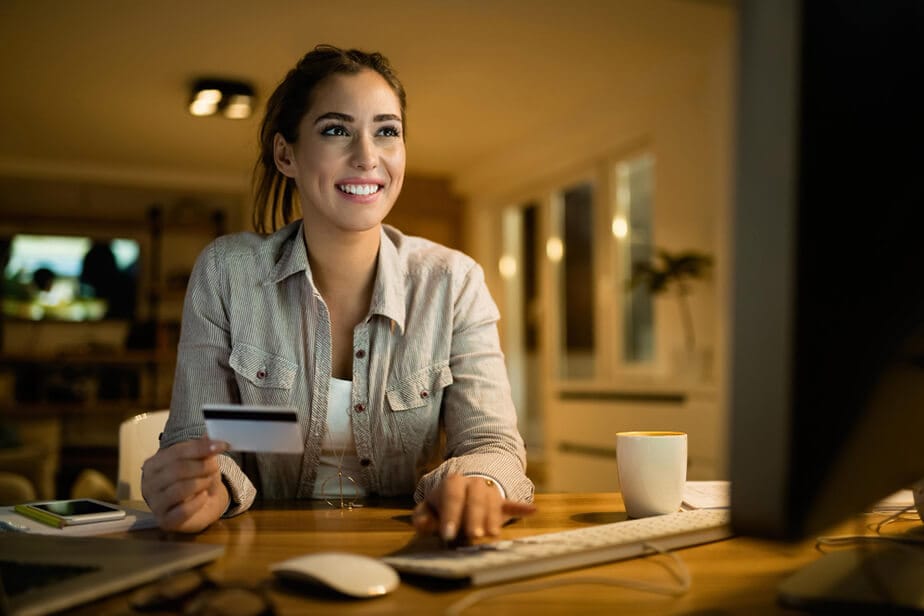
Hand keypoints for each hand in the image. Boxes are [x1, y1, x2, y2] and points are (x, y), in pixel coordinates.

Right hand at [141, 436, 230, 532]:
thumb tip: (210, 435)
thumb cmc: (195, 480)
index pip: (176, 452)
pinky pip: (183, 510)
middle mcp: (149, 484)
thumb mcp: (199, 460)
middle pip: (177, 469)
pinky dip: (198, 502)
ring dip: (201, 483)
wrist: (199, 506)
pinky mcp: (165, 521)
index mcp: (153, 464)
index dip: (200, 447)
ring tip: (208, 481)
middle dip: (202, 466)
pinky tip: (203, 497)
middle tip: (214, 466)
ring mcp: (155, 504)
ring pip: (180, 488)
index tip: (221, 445)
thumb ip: (202, 448)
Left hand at [412, 474, 535, 541]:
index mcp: (453, 482)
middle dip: (474, 516)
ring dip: (493, 518)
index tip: (448, 534)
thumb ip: (423, 517)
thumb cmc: (444, 502)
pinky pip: (512, 503)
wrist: (465, 484)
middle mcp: (474, 483)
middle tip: (473, 535)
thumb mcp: (429, 507)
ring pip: (493, 501)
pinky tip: (533, 510)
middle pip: (476, 497)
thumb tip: (421, 525)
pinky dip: (521, 507)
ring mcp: (490, 491)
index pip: (452, 496)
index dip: (450, 514)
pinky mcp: (502, 501)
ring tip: (492, 534)